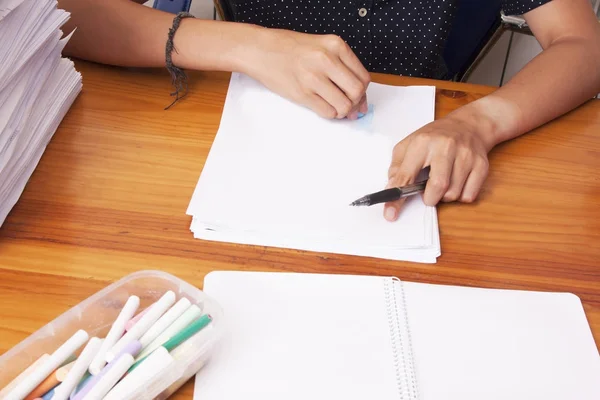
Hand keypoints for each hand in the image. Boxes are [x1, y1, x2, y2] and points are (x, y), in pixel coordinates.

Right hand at [245, 29, 369, 118]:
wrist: (260, 50)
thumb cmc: (289, 48)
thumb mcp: (321, 46)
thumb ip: (341, 66)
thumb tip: (360, 95)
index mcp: (335, 45)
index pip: (363, 76)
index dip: (364, 92)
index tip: (359, 98)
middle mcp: (326, 60)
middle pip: (357, 92)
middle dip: (356, 104)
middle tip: (350, 106)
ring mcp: (313, 78)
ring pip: (344, 106)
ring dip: (342, 111)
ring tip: (335, 106)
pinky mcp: (302, 93)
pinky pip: (327, 112)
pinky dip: (330, 114)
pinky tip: (323, 106)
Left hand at [384, 115, 494, 220]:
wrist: (469, 125)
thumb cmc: (435, 137)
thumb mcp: (409, 145)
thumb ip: (397, 167)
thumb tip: (391, 189)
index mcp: (423, 142)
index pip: (406, 175)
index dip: (397, 198)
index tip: (390, 214)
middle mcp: (446, 146)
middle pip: (438, 186)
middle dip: (429, 198)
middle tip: (427, 193)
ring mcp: (466, 155)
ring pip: (453, 193)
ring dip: (444, 196)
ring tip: (443, 181)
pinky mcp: (481, 164)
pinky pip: (468, 195)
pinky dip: (460, 195)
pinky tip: (457, 182)